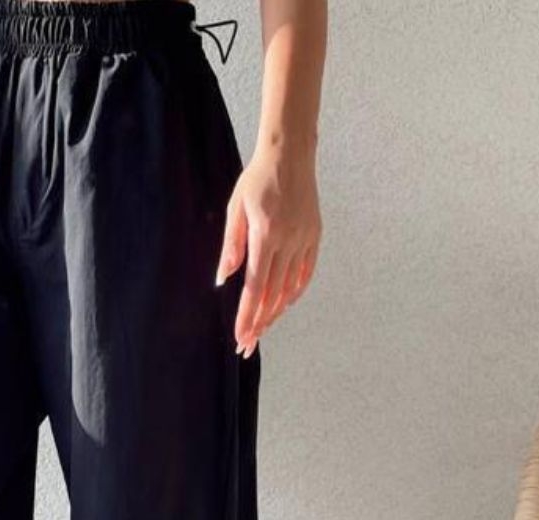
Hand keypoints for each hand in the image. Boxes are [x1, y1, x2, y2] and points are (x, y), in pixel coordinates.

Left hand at [214, 145, 320, 356]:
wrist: (289, 154)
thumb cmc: (256, 180)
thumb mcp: (235, 210)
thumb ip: (231, 246)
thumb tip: (223, 280)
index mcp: (266, 236)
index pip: (255, 288)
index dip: (247, 316)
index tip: (241, 337)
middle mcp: (288, 241)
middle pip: (272, 295)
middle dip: (259, 323)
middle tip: (247, 345)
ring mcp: (304, 239)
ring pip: (289, 288)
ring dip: (275, 312)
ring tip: (262, 330)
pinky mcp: (315, 236)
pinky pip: (305, 273)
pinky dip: (294, 292)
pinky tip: (283, 305)